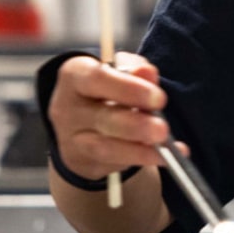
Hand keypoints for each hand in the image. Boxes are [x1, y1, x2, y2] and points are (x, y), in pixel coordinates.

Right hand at [47, 51, 175, 180]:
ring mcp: (73, 139)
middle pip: (102, 118)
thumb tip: (149, 73)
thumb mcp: (116, 70)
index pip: (97, 79)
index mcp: (74, 76)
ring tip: (164, 146)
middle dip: (136, 125)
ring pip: (105, 147)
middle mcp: (69, 109)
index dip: (129, 89)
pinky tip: (164, 156)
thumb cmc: (103, 87)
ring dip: (139, 149)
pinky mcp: (83, 160)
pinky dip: (142, 158)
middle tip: (163, 129)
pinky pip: (113, 163)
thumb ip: (132, 69)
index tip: (159, 98)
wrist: (78, 121)